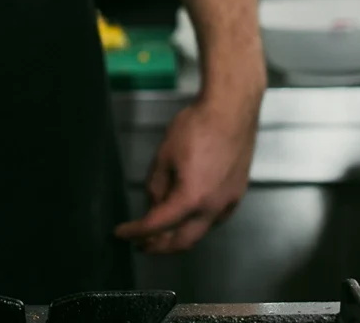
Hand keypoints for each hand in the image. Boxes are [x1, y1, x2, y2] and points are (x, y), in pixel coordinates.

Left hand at [114, 90, 259, 253]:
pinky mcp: (236, 195)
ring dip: (178, 237)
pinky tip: (185, 215)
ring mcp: (228, 203)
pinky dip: (195, 223)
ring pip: (200, 232)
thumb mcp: (165, 155)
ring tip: (160, 232)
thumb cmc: (197, 127)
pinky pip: (213, 219)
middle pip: (183, 241)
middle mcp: (213, 208)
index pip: (157, 225)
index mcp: (191, 198)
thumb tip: (153, 204)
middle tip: (142, 245)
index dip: (136, 232)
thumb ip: (156, 185)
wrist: (231, 111)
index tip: (122, 234)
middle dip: (159, 247)